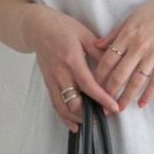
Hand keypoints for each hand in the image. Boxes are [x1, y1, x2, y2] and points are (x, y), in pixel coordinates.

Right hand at [24, 4, 120, 132]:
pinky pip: (55, 105)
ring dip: (78, 119)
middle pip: (74, 102)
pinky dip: (64, 118)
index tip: (114, 108)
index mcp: (72, 60)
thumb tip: (117, 63)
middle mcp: (60, 73)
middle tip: (105, 116)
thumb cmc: (62, 27)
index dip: (102, 99)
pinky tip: (74, 126)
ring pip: (63, 108)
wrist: (37, 27)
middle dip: (90, 113)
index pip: (88, 85)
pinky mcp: (48, 84)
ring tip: (92, 123)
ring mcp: (52, 80)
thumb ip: (99, 51)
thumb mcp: (84, 34)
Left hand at [91, 0, 153, 112]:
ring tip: (118, 110)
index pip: (107, 60)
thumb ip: (115, 33)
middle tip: (102, 106)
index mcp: (127, 35)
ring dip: (126, 97)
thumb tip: (97, 45)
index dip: (99, 76)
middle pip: (119, 74)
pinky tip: (141, 105)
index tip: (92, 88)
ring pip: (136, 81)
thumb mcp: (133, 16)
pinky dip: (148, 94)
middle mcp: (138, 46)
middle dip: (108, 92)